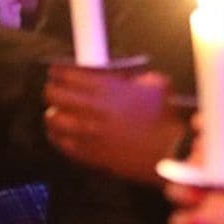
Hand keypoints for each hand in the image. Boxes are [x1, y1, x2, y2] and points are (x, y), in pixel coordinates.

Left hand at [43, 67, 180, 183]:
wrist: (172, 151)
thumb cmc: (167, 116)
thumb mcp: (156, 84)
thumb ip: (134, 76)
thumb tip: (122, 76)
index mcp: (106, 88)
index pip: (66, 73)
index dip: (59, 71)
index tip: (57, 72)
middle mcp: (92, 108)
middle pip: (52, 94)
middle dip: (53, 90)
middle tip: (57, 91)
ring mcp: (88, 132)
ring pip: (52, 119)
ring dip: (53, 114)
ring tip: (57, 113)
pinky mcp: (89, 153)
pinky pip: (61, 143)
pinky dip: (57, 136)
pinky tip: (60, 133)